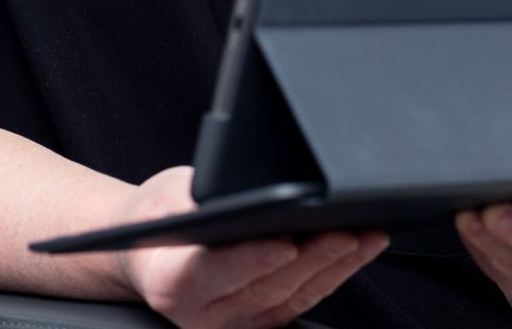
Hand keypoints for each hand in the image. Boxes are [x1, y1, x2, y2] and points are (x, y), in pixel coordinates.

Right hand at [114, 167, 387, 328]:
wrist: (149, 252)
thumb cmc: (157, 219)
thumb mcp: (165, 195)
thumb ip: (197, 199)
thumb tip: (239, 195)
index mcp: (171, 281)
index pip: (216, 270)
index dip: (253, 258)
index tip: (285, 242)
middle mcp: (202, 314)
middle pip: (266, 287)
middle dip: (311, 259)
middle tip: (344, 232)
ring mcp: (234, 324)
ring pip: (292, 298)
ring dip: (333, 269)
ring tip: (363, 238)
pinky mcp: (260, 324)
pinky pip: (302, 302)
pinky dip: (331, 277)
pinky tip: (353, 253)